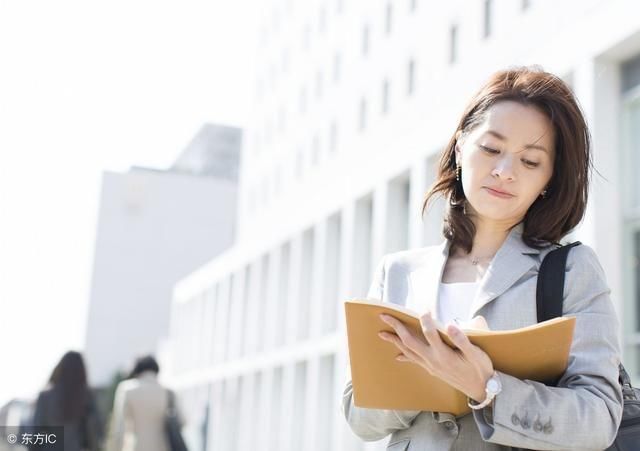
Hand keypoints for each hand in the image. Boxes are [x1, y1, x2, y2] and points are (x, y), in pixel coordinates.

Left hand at [378, 312, 494, 402]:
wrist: (481, 390)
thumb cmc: (480, 369)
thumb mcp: (476, 354)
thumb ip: (462, 339)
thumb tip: (450, 325)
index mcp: (444, 355)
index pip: (430, 333)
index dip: (426, 319)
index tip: (425, 309)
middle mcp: (433, 361)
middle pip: (410, 342)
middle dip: (396, 327)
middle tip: (384, 316)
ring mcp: (431, 366)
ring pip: (408, 352)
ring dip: (394, 341)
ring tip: (382, 333)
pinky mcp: (432, 369)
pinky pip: (414, 361)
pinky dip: (404, 356)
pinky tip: (397, 355)